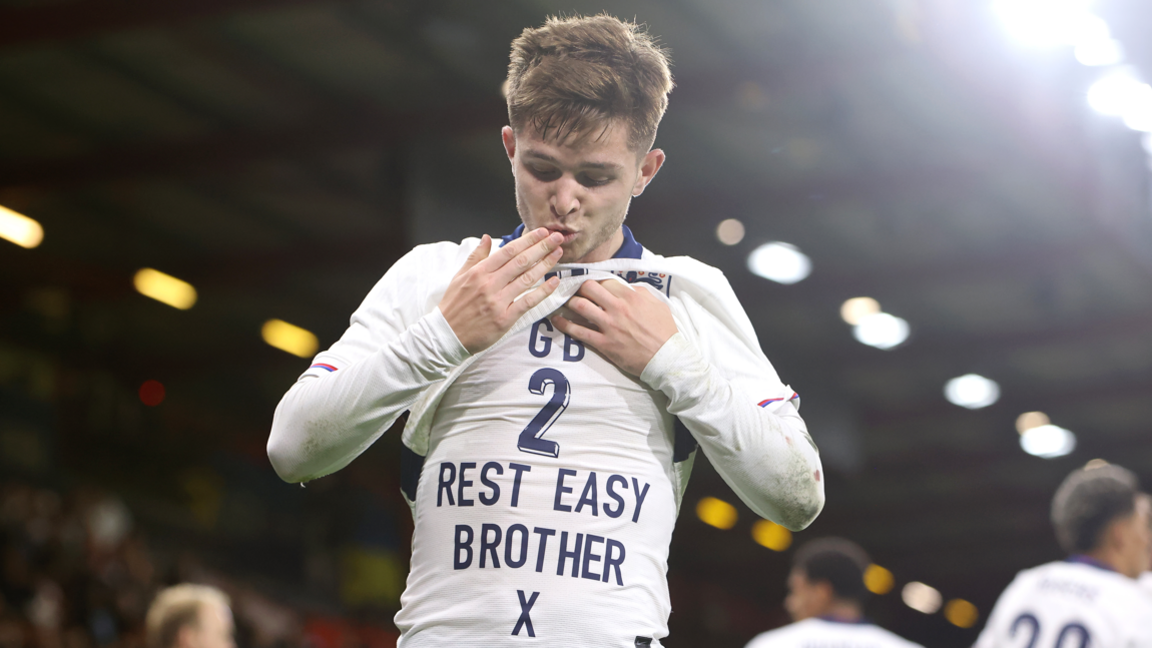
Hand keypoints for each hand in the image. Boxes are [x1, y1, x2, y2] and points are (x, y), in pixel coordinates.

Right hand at [440, 228, 563, 352]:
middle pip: (521, 261)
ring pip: (527, 279)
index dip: (527, 240)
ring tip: (558, 254)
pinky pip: (527, 302)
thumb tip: (487, 238)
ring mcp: (498, 301)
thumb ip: (476, 256)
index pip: (508, 251)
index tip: (542, 232)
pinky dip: (543, 291)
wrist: (447, 335)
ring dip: (545, 264)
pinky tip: (554, 282)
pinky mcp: (505, 318)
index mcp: (479, 272)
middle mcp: (490, 284)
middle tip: (557, 237)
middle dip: (541, 247)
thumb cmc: (453, 306)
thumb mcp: (459, 277)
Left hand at [552, 279, 677, 375]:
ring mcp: (609, 326)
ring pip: (580, 306)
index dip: (595, 281)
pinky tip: (556, 320)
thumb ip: (640, 292)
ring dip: (568, 302)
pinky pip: (579, 332)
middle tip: (573, 290)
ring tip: (562, 302)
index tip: (589, 284)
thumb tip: (627, 288)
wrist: (666, 358)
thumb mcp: (657, 304)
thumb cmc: (664, 331)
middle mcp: (617, 308)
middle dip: (578, 287)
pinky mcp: (604, 343)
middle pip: (588, 288)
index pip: (605, 281)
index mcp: (631, 296)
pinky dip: (564, 324)